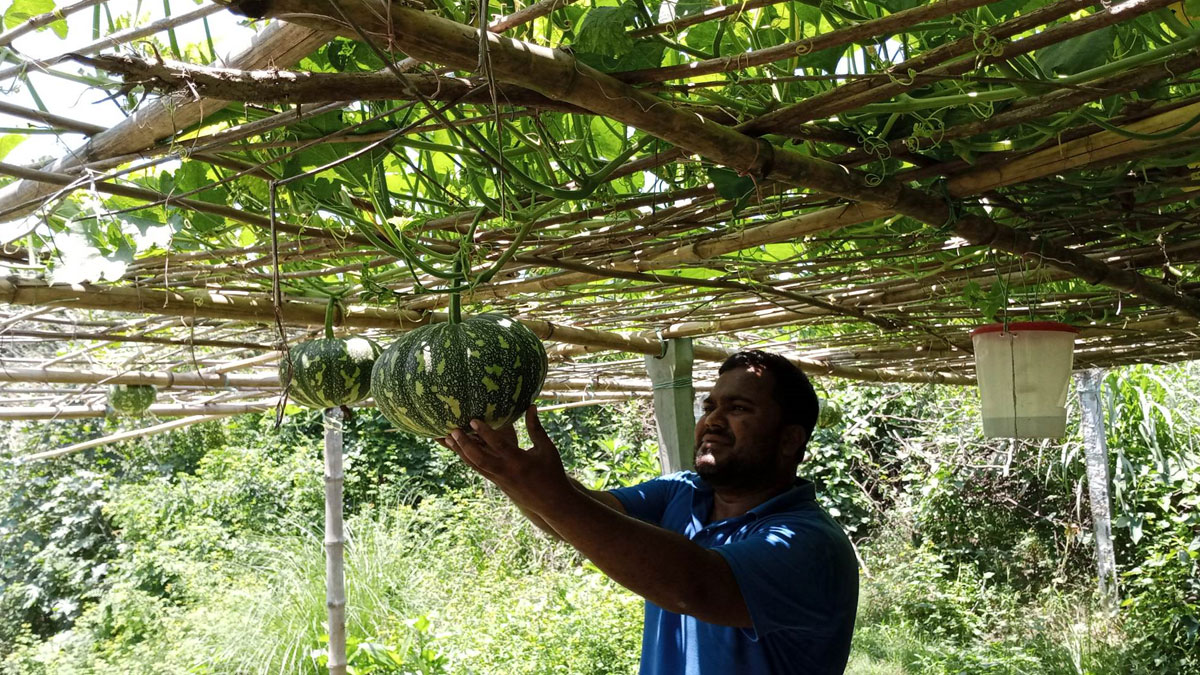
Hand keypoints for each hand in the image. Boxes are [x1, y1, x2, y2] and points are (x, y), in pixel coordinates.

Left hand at [440, 406, 573, 515]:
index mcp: (519, 461)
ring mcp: (500, 480)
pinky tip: (460, 450)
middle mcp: (506, 472)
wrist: (552, 502)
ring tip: (448, 439)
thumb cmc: (552, 472)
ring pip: (475, 466)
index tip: (472, 420)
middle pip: (479, 458)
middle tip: (453, 430)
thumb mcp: (546, 448)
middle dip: (464, 444)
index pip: (499, 445)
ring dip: (461, 452)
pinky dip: (468, 459)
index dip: (485, 432)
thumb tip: (530, 406)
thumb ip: (536, 428)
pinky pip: (479, 470)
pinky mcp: (497, 484)